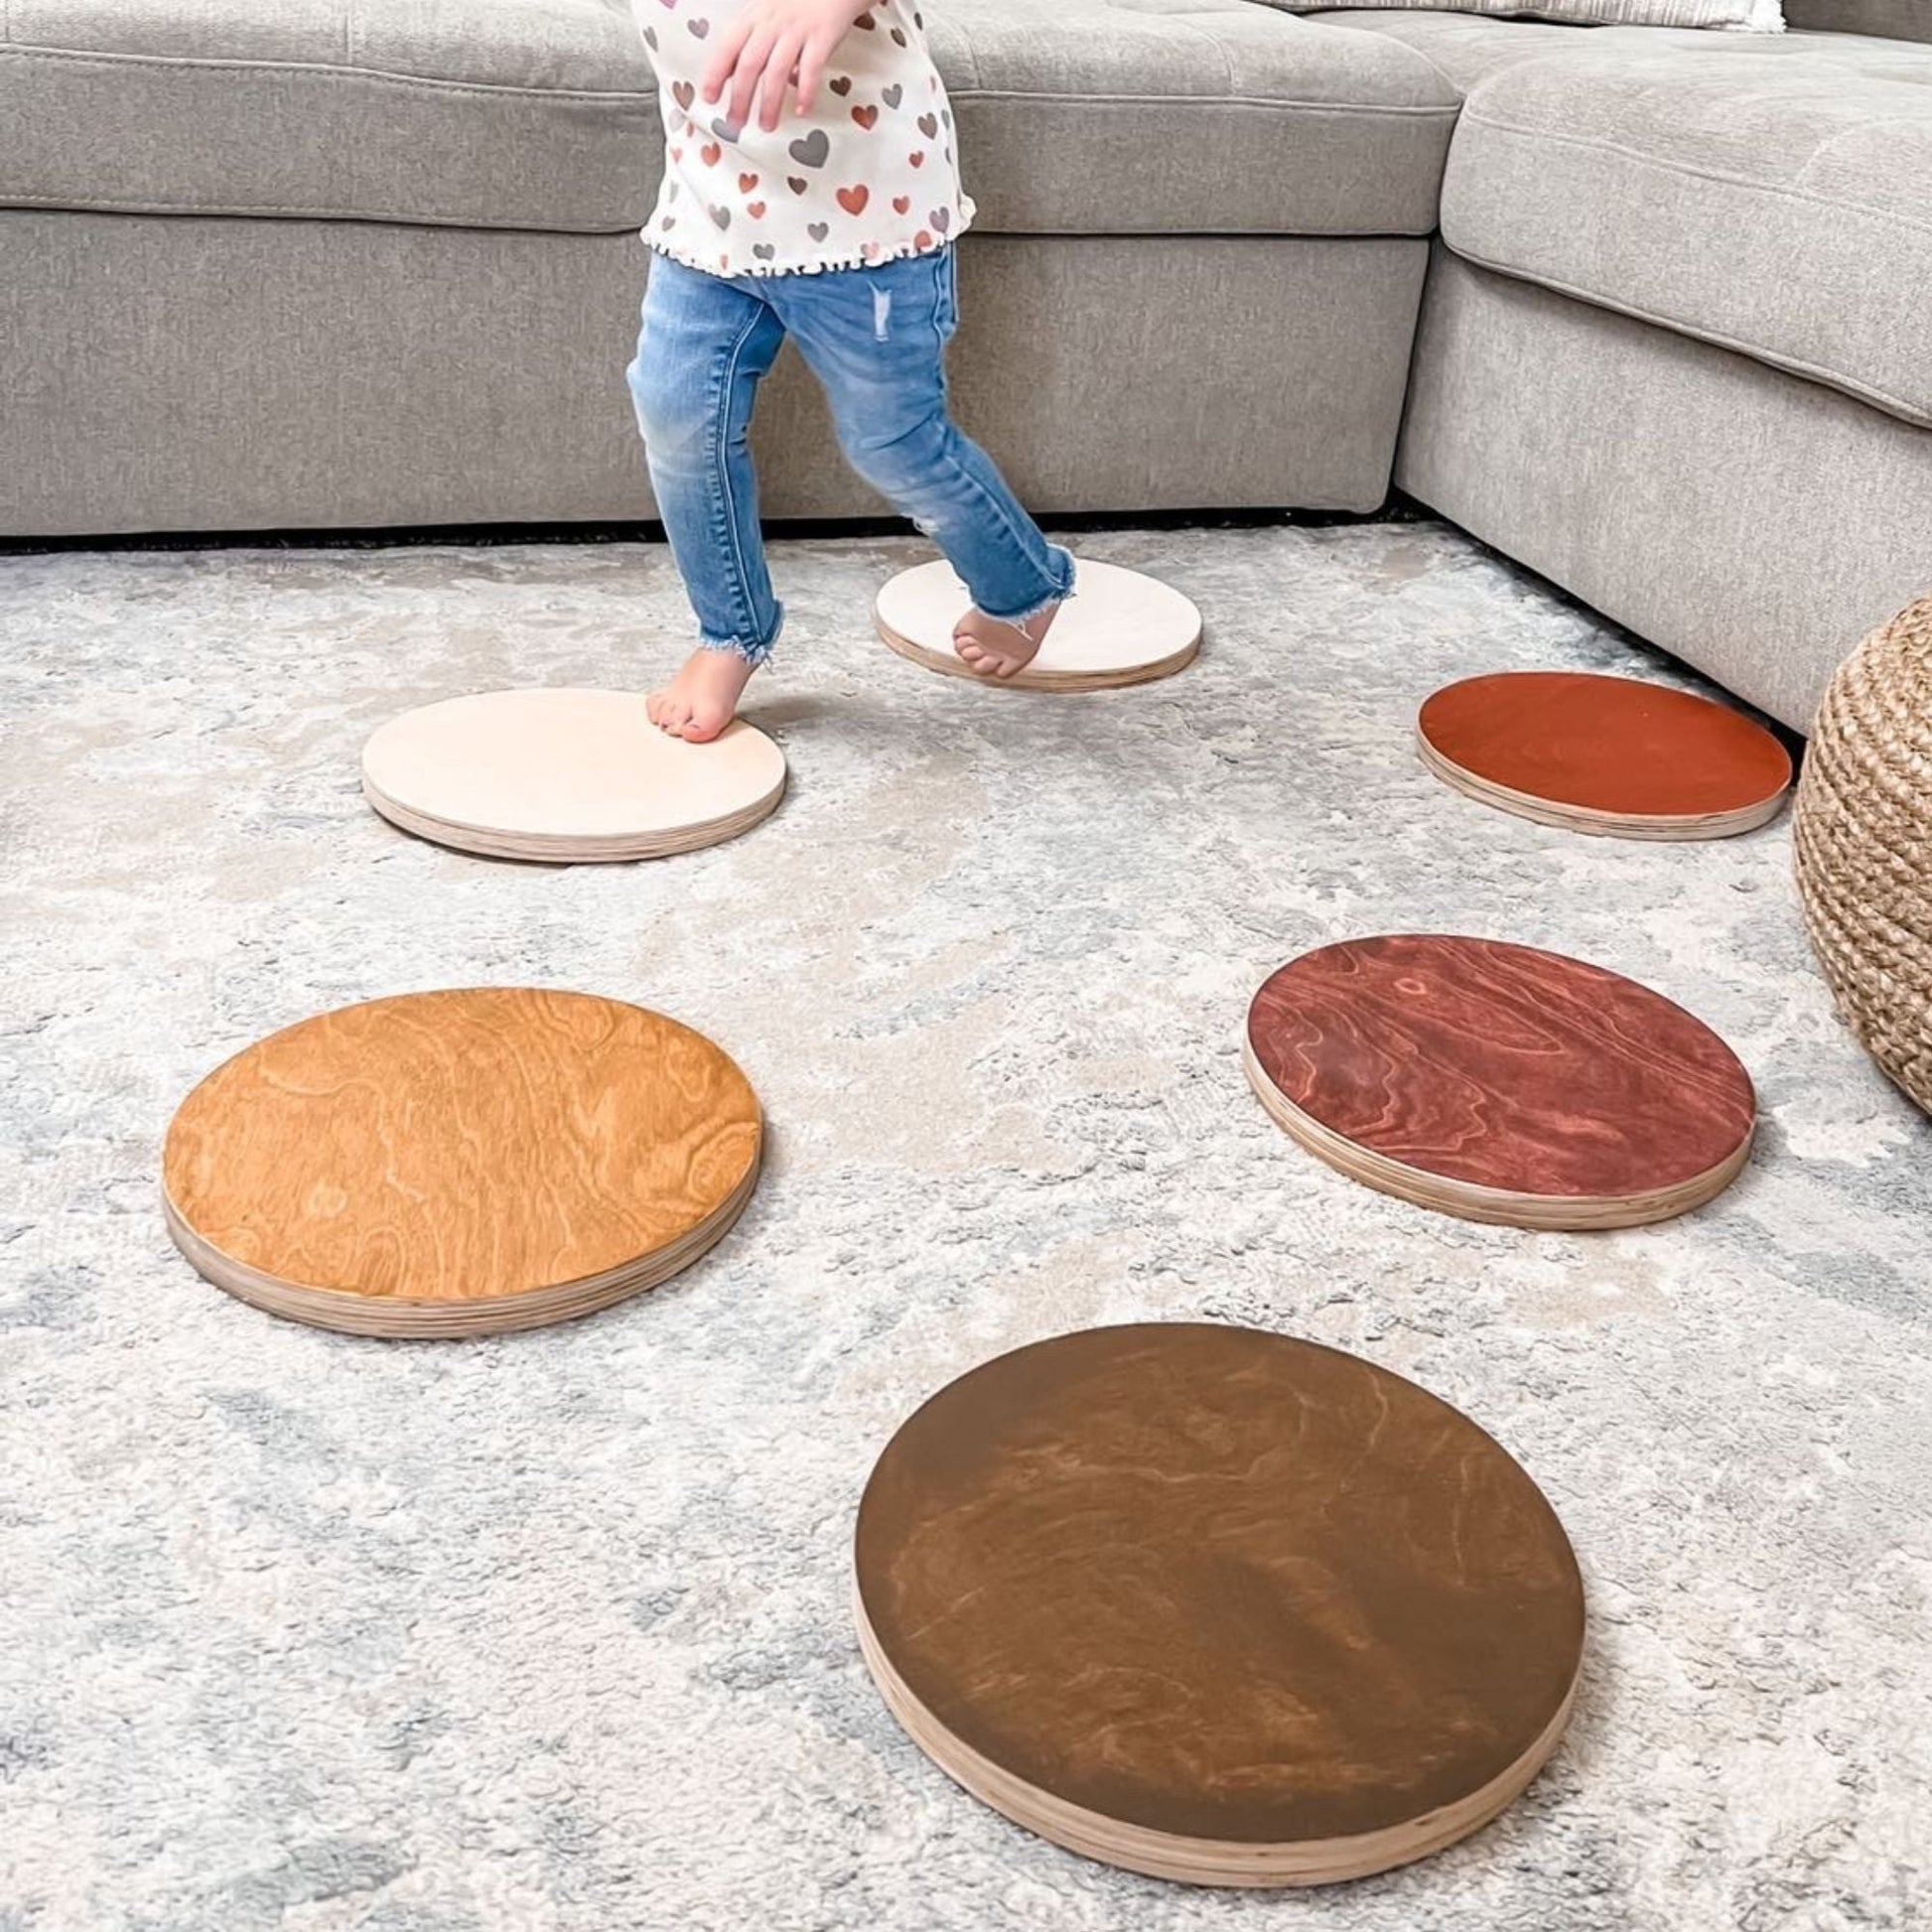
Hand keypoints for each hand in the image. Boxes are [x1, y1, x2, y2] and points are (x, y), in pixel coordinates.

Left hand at [702, 0, 869, 134]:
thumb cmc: (799, 3)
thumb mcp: (766, 15)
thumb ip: (749, 42)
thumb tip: (729, 74)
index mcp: (754, 17)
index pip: (728, 46)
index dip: (716, 72)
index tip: (709, 97)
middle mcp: (773, 23)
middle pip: (750, 63)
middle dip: (741, 97)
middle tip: (736, 123)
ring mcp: (797, 29)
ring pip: (777, 70)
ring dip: (770, 102)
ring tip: (767, 125)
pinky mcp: (822, 35)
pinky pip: (812, 67)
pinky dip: (806, 91)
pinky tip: (803, 110)